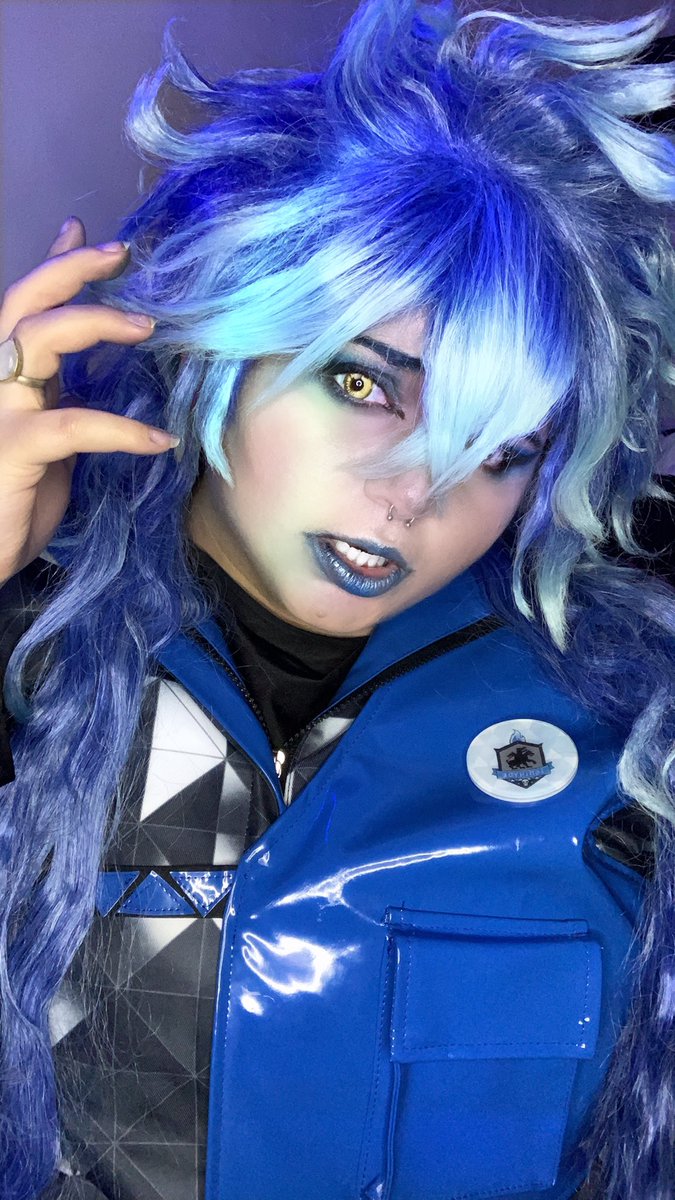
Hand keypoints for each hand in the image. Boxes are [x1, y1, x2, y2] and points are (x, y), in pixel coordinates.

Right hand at [0, 217, 178, 585]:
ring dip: (95, 322)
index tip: (92, 235)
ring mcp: (0, 410)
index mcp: (9, 375)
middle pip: (25, 300)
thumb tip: (98, 371)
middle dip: (72, 268)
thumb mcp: (47, 437)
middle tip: (122, 255)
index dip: (56, 263)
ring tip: (147, 327)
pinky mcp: (14, 448)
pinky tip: (159, 441)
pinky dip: (122, 430)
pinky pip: (72, 424)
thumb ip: (65, 397)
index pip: (28, 303)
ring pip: (39, 338)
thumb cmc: (15, 500)